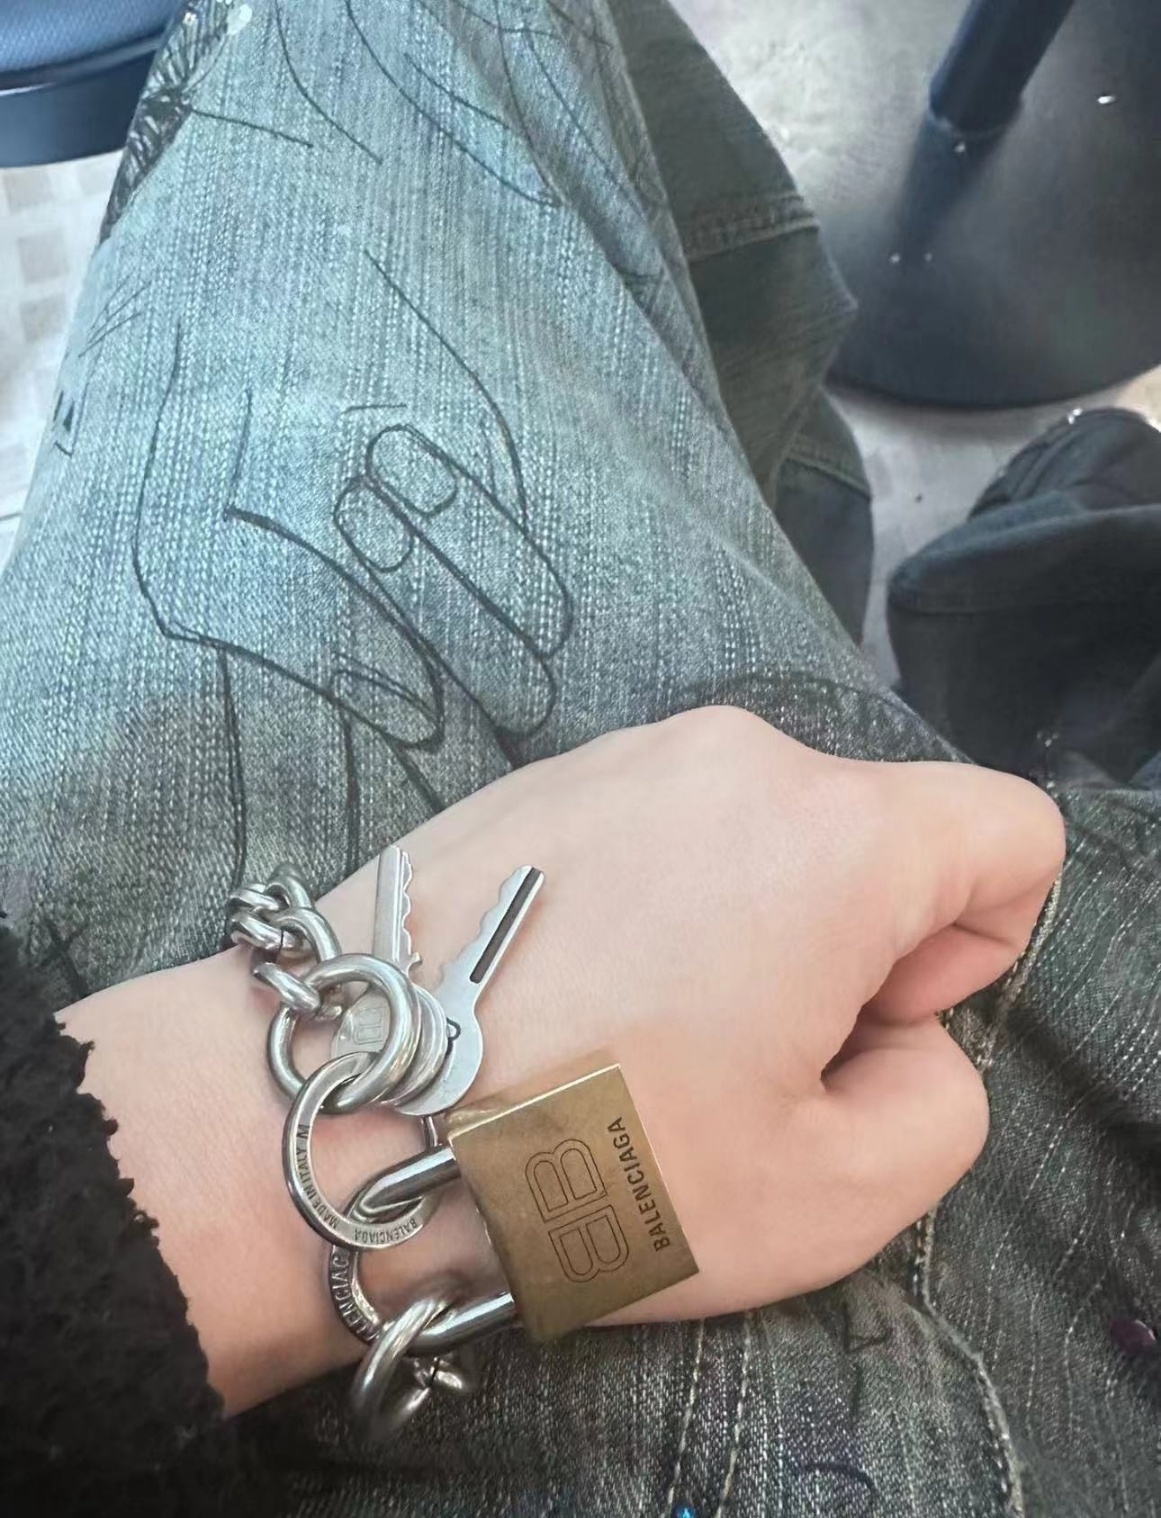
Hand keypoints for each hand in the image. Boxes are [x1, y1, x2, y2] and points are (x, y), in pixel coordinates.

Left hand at [70, 709, 1063, 1409]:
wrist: (332, 1110)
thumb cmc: (585, 1158)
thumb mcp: (830, 1196)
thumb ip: (941, 1101)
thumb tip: (894, 1029)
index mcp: (830, 833)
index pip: (1007, 833)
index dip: (974, 948)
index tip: (864, 1027)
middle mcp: (734, 754)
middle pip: (877, 837)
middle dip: (853, 949)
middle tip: (739, 1059)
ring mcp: (623, 751)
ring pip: (767, 836)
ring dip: (750, 930)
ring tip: (638, 1036)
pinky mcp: (540, 776)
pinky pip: (665, 829)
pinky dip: (661, 904)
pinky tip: (572, 997)